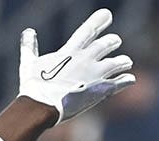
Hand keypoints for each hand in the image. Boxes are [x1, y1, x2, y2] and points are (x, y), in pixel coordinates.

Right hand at [18, 8, 134, 123]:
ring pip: (117, 63)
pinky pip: (119, 83)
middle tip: (115, 41)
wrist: (41, 107)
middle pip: (106, 45)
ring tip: (127, 62)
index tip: (107, 14)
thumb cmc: (33, 86)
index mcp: (70, 51)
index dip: (99, 20)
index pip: (88, 30)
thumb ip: (29, 46)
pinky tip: (130, 79)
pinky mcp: (100, 91)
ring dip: (123, 61)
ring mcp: (95, 75)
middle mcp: (86, 59)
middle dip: (112, 41)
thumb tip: (27, 31)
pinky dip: (126, 80)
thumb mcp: (28, 63)